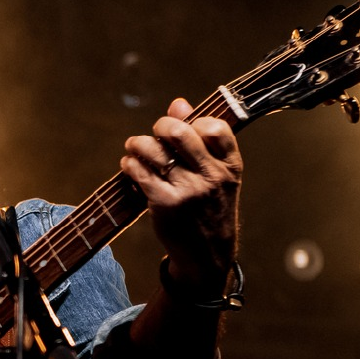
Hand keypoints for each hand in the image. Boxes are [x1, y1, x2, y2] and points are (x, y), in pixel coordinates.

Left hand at [119, 98, 242, 294]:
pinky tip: (130, 165)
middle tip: (155, 133)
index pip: (215, 127)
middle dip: (161, 126)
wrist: (207, 255)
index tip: (185, 129)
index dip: (195, 121)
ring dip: (138, 144)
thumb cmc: (210, 207)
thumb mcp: (216, 175)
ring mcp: (188, 191)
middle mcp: (212, 177)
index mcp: (230, 166)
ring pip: (153, 151)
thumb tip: (178, 103)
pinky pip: (139, 172)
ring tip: (135, 147)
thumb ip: (199, 139)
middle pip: (179, 133)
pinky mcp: (165, 204)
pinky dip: (130, 164)